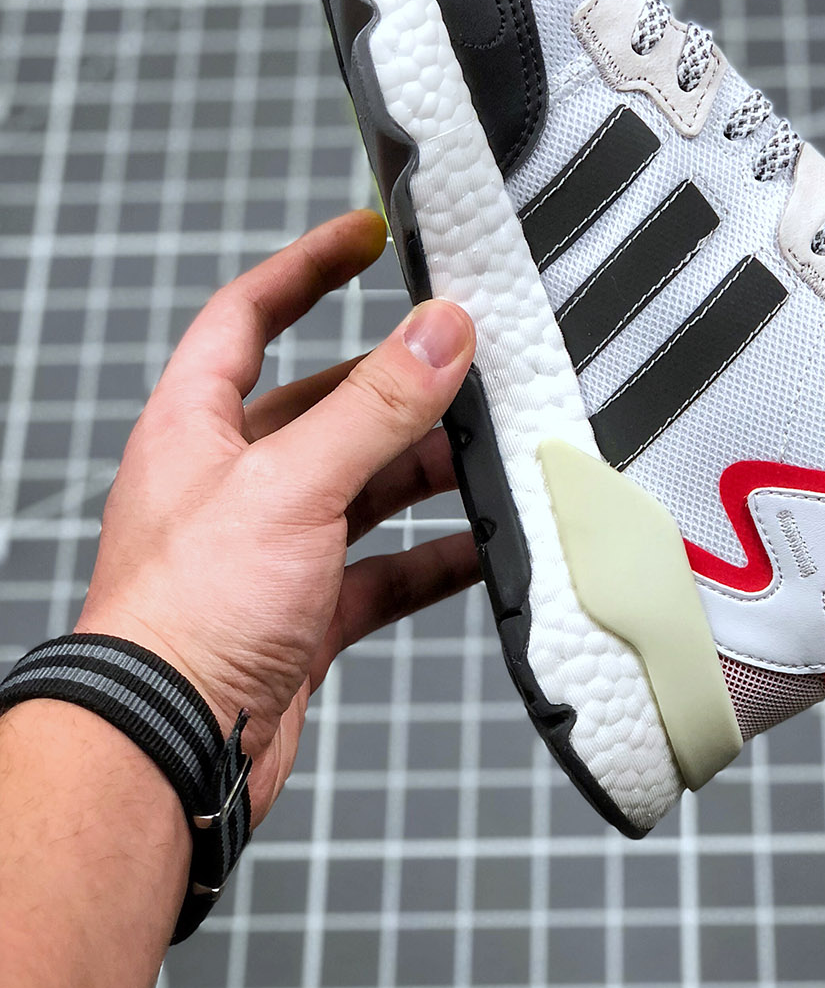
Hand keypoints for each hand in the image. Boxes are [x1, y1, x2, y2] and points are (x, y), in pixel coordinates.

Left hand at [73, 210, 479, 824]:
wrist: (167, 751)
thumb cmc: (185, 617)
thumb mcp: (291, 484)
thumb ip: (375, 406)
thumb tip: (438, 331)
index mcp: (197, 426)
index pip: (248, 315)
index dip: (306, 268)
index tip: (368, 235)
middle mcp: (230, 480)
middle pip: (327, 405)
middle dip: (399, 388)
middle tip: (470, 364)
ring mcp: (268, 548)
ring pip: (363, 486)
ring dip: (427, 472)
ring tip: (494, 455)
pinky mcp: (302, 612)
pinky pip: (383, 568)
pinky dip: (434, 556)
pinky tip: (484, 548)